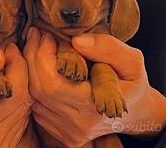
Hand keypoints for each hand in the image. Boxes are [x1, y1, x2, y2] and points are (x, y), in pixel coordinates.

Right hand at [0, 44, 32, 147]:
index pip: (14, 89)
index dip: (16, 63)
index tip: (8, 49)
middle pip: (24, 96)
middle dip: (18, 71)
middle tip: (6, 57)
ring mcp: (0, 143)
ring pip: (26, 104)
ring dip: (18, 83)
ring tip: (0, 72)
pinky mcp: (5, 144)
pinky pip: (22, 113)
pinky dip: (16, 95)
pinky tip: (0, 89)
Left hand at [24, 27, 165, 147]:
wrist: (135, 111)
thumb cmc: (132, 81)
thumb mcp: (131, 60)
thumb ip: (107, 48)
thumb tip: (76, 41)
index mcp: (96, 106)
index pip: (54, 84)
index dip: (43, 56)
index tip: (47, 34)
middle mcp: (79, 124)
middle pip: (39, 89)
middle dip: (33, 56)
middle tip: (36, 34)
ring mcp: (68, 130)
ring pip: (34, 96)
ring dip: (30, 66)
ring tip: (36, 44)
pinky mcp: (62, 132)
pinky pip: (37, 104)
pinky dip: (33, 81)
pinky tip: (39, 64)